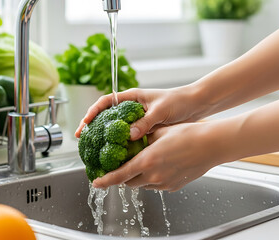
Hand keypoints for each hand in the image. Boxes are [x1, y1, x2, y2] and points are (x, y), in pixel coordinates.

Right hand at [75, 85, 205, 139]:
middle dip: (91, 126)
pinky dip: (119, 144)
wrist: (196, 105)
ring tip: (93, 148)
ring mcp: (136, 118)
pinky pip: (127, 136)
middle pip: (105, 115)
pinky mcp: (143, 128)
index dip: (92, 112)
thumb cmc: (179, 101)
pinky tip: (115, 153)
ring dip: (104, 136)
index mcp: (132, 97)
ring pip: (114, 127)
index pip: (105, 102)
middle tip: (82, 138)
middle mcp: (131, 107)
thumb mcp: (161, 111)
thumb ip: (145, 122)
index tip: (85, 123)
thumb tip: (130, 135)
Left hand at [92, 121, 231, 190]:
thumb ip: (141, 138)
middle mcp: (153, 176)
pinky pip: (156, 185)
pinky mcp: (173, 186)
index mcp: (146, 161)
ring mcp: (164, 183)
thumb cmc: (187, 135)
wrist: (211, 145)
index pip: (119, 175)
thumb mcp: (159, 132)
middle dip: (122, 177)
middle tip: (120, 167)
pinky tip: (158, 166)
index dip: (105, 181)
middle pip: (129, 182)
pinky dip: (151, 179)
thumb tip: (130, 137)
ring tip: (142, 163)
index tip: (96, 182)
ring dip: (137, 177)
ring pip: (142, 185)